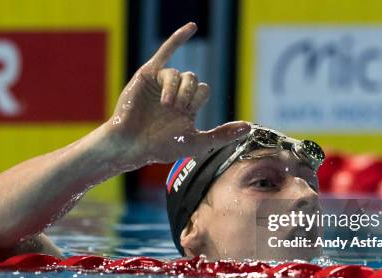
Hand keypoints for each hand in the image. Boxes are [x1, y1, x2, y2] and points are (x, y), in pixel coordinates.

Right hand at [105, 22, 250, 164]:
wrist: (131, 144)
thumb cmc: (160, 147)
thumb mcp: (196, 143)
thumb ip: (222, 135)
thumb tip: (249, 127)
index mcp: (186, 108)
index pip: (203, 90)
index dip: (198, 99)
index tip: (186, 114)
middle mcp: (175, 94)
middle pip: (193, 79)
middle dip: (188, 94)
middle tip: (176, 110)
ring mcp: (162, 83)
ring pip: (179, 74)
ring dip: (176, 89)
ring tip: (166, 105)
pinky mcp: (148, 75)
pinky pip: (165, 51)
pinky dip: (178, 38)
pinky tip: (192, 27)